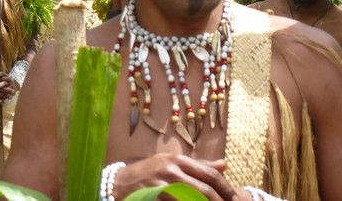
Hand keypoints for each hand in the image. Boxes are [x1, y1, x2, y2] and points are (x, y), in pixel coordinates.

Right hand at [112, 155, 244, 200]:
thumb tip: (224, 164)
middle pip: (205, 188)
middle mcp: (172, 169)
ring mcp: (163, 183)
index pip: (210, 173)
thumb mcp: (171, 163)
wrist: (120, 182)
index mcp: (178, 159)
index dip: (226, 188)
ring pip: (195, 198)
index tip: (235, 198)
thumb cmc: (150, 172)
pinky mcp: (156, 195)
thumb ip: (198, 165)